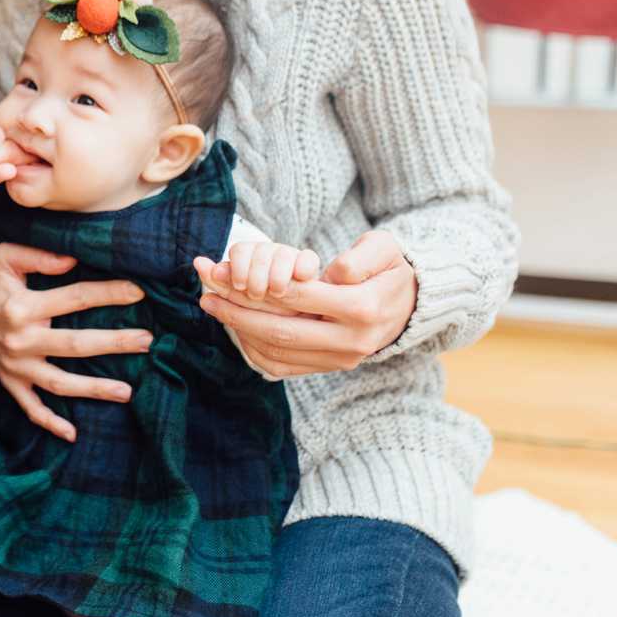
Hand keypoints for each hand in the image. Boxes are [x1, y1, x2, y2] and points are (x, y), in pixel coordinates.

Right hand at [0, 243, 153, 442]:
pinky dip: (50, 423)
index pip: (75, 299)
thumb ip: (39, 255)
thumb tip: (74, 260)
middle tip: (147, 341)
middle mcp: (20, 340)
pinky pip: (30, 407)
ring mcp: (15, 366)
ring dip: (94, 389)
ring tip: (127, 392)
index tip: (138, 292)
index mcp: (22, 307)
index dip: (108, 294)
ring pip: (59, 383)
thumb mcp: (6, 256)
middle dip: (114, 343)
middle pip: (75, 346)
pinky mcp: (10, 381)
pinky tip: (73, 433)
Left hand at [193, 230, 418, 377]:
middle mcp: (352, 341)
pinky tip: (235, 327)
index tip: (226, 273)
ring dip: (240, 330)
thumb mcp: (384, 248)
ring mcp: (341, 360)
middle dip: (238, 311)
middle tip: (207, 293)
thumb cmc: (389, 269)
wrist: (409, 304)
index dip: (259, 284)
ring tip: (213, 307)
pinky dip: (254, 349)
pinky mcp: (331, 368)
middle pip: (282, 329)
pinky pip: (284, 366)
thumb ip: (358, 257)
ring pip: (279, 351)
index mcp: (364, 308)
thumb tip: (328, 273)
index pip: (299, 297)